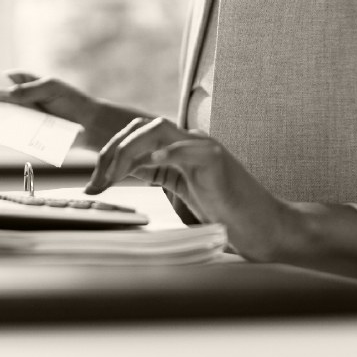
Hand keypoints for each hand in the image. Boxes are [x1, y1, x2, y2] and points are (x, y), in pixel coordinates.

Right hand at [0, 71, 147, 150]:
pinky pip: (9, 133)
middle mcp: (19, 99)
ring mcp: (21, 117)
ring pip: (0, 117)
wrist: (88, 125)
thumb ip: (25, 92)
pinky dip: (1, 133)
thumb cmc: (71, 101)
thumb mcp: (49, 89)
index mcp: (24, 82)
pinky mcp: (25, 134)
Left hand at [84, 116, 294, 261]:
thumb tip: (119, 173)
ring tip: (113, 176)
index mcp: (179, 150)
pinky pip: (188, 148)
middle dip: (112, 151)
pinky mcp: (216, 160)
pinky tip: (153, 159)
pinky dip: (168, 151)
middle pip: (141, 129)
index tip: (94, 184)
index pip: (136, 138)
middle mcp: (188, 143)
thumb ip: (157, 176)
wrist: (263, 227)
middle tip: (96, 182)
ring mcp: (204, 147)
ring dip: (128, 151)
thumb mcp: (181, 192)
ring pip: (157, 130)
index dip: (110, 156)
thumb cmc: (226, 216)